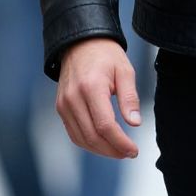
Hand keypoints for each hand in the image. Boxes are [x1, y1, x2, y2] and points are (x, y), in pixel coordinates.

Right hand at [56, 38, 140, 158]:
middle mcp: (73, 98)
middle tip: (129, 153)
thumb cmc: (106, 55)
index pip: (105, 125)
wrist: (80, 42)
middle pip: (92, 137)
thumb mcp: (124, 70)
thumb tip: (134, 123)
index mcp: (91, 87)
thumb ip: (129, 98)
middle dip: (112, 150)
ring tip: (118, 150)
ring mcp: (64, 105)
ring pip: (81, 139)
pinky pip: (73, 133)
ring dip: (100, 150)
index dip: (120, 143)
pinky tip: (103, 143)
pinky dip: (88, 142)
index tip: (133, 150)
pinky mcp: (61, 108)